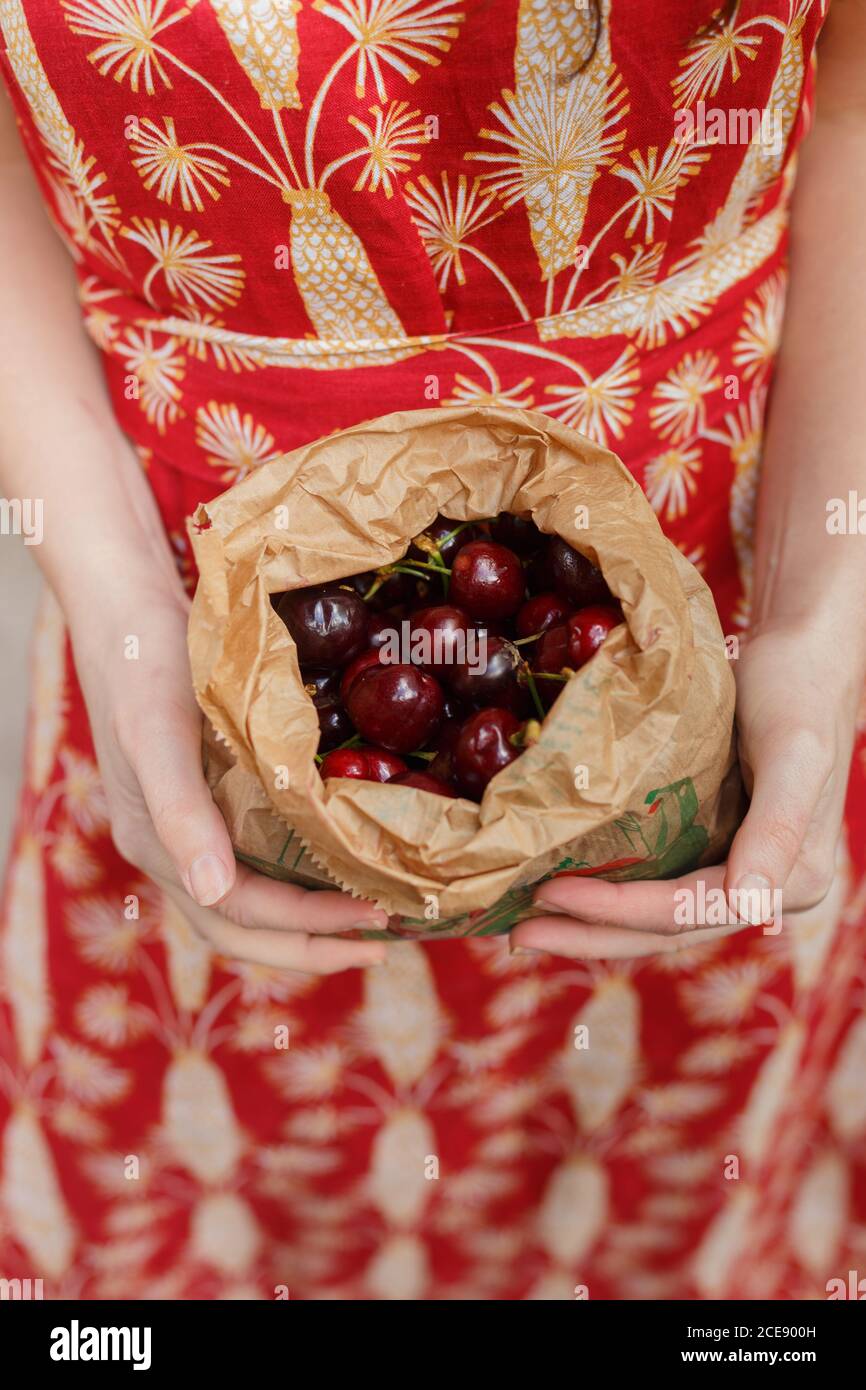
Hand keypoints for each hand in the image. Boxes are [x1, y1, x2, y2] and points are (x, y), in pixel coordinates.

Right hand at [68, 576, 387, 973]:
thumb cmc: (145, 668)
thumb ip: (181, 812)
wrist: (130, 615)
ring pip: (248, 904)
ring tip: (368, 921)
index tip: (374, 914)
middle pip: (244, 929)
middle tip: (382, 946)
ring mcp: (189, 830)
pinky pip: (254, 861)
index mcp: (156, 847)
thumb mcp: (159, 735)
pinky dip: (296, 879)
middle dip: (312, 946)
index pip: (240, 911)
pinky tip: (337, 868)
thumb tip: (211, 890)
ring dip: (306, 922)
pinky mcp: (209, 802)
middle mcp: (173, 851)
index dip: (307, 923)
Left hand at [511, 617, 860, 959]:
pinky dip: (612, 890)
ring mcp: (738, 869)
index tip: (551, 893)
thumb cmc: (799, 690)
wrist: (804, 650)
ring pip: (657, 914)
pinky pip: (658, 880)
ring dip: (594, 923)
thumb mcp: (796, 752)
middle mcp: (766, 887)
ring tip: (526, 924)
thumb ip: (778, 829)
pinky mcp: (714, 844)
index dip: (617, 909)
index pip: (690, 910)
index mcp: (795, 878)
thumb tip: (750, 902)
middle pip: (667, 928)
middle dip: (592, 935)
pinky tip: (565, 884)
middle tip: (518, 933)